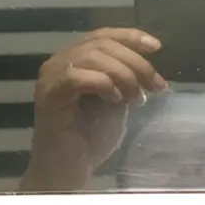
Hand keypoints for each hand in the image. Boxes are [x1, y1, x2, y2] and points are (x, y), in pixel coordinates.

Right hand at [22, 28, 166, 191]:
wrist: (70, 169)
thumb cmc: (91, 137)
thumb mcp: (117, 99)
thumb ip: (126, 78)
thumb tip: (148, 66)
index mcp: (75, 59)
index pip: (103, 35)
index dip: (130, 37)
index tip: (155, 47)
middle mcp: (59, 61)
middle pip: (101, 43)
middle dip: (135, 62)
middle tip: (153, 85)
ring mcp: (51, 77)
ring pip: (92, 56)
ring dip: (122, 74)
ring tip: (135, 98)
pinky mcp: (48, 95)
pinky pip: (77, 77)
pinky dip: (103, 84)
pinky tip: (114, 100)